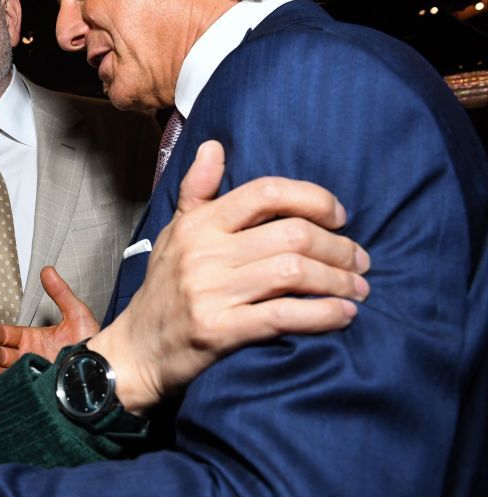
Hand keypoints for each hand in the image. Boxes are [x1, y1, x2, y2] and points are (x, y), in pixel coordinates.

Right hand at [0, 266, 99, 380]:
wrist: (105, 369)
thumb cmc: (93, 342)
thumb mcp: (76, 313)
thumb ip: (60, 293)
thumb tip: (47, 270)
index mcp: (33, 340)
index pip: (7, 335)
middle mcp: (29, 357)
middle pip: (1, 353)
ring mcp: (31, 374)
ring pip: (3, 371)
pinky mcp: (36, 389)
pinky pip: (15, 387)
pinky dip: (1, 384)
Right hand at [92, 140, 370, 413]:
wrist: (138, 350)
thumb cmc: (164, 290)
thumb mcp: (175, 234)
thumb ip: (198, 191)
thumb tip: (215, 147)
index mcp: (199, 225)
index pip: (265, 192)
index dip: (313, 198)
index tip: (339, 216)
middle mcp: (204, 253)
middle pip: (292, 234)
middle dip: (338, 247)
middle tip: (359, 260)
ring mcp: (211, 292)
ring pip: (294, 272)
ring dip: (338, 280)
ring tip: (358, 288)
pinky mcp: (219, 331)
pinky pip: (284, 316)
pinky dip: (323, 314)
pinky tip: (343, 314)